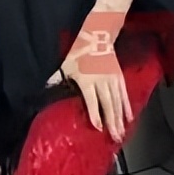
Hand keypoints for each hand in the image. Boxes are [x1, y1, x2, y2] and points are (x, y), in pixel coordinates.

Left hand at [59, 21, 132, 144]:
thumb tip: (44, 88)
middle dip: (112, 122)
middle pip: (108, 104)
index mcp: (87, 79)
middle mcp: (102, 81)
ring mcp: (112, 79)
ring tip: (122, 132)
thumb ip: (56, 78)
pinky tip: (129, 118)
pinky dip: (127, 107)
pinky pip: (124, 95)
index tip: (98, 127)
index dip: (95, 113)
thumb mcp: (65, 65)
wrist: (98, 37)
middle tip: (115, 137)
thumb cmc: (79, 53)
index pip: (92, 99)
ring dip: (120, 118)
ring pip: (118, 102)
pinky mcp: (119, 77)